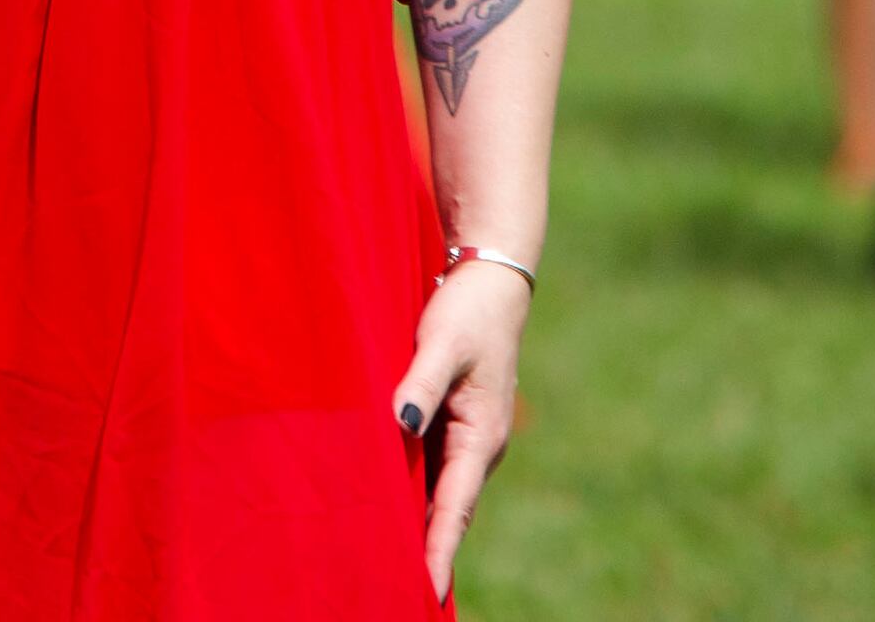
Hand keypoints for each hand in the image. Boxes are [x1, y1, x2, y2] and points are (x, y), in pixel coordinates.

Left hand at [391, 257, 529, 600]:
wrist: (490, 283)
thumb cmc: (468, 312)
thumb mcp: (442, 342)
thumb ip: (419, 383)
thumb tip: (401, 424)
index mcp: (481, 436)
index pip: (454, 507)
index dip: (438, 550)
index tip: (426, 590)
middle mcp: (479, 447)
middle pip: (446, 512)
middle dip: (425, 552)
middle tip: (391, 590)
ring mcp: (467, 440)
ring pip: (439, 495)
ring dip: (417, 528)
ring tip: (384, 567)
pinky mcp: (453, 427)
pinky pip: (432, 474)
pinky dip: (414, 498)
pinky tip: (387, 514)